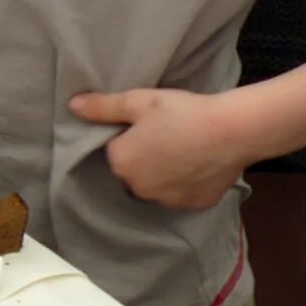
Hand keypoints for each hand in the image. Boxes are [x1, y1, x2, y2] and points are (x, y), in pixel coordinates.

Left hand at [69, 87, 254, 210]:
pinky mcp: (195, 205)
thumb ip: (103, 107)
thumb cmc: (181, 112)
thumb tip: (73, 106)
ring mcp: (169, 200)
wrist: (233, 130)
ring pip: (158, 184)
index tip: (146, 125)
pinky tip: (198, 163)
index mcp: (122, 163)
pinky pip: (182, 193)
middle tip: (166, 134)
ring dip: (164, 172)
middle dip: (144, 156)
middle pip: (134, 171)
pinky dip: (187, 182)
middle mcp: (140, 188)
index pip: (115, 150)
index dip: (128, 136)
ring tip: (184, 147)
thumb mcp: (137, 101)